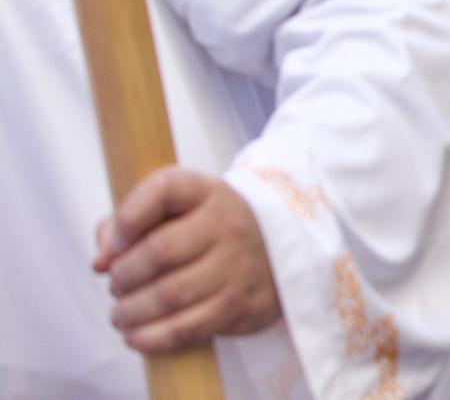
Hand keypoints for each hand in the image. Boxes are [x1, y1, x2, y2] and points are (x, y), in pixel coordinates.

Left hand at [92, 167, 280, 353]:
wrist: (272, 255)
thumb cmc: (204, 232)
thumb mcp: (173, 212)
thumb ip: (126, 224)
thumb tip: (100, 262)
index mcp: (207, 193)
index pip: (164, 189)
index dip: (127, 217)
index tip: (113, 245)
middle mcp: (227, 224)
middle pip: (159, 251)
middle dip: (123, 276)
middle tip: (117, 285)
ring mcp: (237, 266)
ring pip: (169, 295)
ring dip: (130, 311)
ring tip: (120, 314)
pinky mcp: (239, 305)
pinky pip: (186, 328)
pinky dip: (150, 337)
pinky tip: (136, 335)